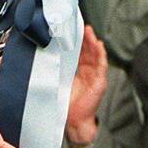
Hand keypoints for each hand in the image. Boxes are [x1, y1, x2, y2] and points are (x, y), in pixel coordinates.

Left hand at [66, 26, 107, 146]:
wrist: (73, 120)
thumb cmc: (67, 104)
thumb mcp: (59, 81)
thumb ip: (57, 68)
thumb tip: (46, 55)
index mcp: (78, 71)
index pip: (79, 52)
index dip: (77, 41)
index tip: (72, 29)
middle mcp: (87, 72)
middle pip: (88, 51)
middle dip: (85, 38)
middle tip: (81, 26)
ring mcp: (95, 77)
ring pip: (96, 55)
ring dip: (93, 43)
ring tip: (89, 32)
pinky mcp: (100, 83)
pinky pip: (102, 66)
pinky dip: (101, 55)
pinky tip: (99, 46)